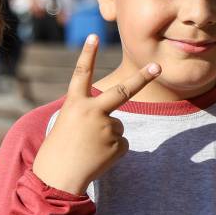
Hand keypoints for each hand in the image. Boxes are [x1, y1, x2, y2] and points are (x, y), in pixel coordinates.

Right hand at [32, 35, 159, 194]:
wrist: (57, 179)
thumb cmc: (59, 150)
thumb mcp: (68, 124)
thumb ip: (89, 114)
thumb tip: (116, 122)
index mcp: (75, 104)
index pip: (80, 74)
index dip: (87, 54)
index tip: (93, 35)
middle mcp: (92, 112)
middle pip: (123, 91)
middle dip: (142, 78)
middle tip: (157, 67)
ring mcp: (107, 128)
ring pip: (117, 126)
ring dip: (107, 136)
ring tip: (89, 148)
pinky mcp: (117, 145)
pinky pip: (121, 143)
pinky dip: (112, 150)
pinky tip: (97, 157)